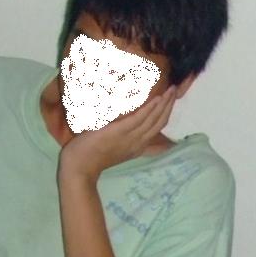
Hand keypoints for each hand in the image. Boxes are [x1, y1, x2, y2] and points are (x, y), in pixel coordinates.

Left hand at [58, 88, 179, 180]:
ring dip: (164, 103)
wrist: (80, 167)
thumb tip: (126, 118)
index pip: (157, 127)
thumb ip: (122, 134)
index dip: (166, 113)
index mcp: (138, 145)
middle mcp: (138, 142)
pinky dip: (150, 109)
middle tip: (175, 89)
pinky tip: (157, 98)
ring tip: (171, 90)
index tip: (171, 99)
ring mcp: (130, 138)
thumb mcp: (113, 145)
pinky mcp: (119, 132)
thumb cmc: (92, 156)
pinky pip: (139, 119)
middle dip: (169, 105)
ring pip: (153, 120)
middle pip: (160, 122)